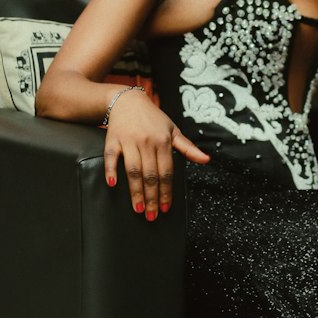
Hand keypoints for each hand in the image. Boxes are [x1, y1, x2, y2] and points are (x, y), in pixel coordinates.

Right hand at [102, 88, 209, 217]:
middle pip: (150, 175)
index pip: (167, 172)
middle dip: (152, 198)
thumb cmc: (153, 119)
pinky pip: (111, 157)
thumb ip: (188, 148)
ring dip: (135, 191)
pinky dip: (111, 170)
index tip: (165, 208)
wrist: (127, 101)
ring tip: (138, 209)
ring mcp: (129, 141)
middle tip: (151, 216)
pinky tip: (112, 185)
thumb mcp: (173, 130)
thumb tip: (207, 160)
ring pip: (133, 170)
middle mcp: (147, 142)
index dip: (167, 192)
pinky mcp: (112, 139)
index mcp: (163, 142)